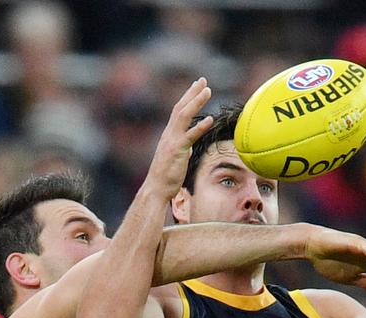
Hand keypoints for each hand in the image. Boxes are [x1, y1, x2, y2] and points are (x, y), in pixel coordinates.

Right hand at [145, 78, 212, 201]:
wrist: (156, 189)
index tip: (197, 86)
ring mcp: (172, 141)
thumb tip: (189, 147)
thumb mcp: (176, 159)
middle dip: (192, 93)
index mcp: (169, 135)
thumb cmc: (165, 178)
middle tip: (203, 80)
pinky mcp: (177, 150)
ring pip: (184, 116)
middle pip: (181, 107)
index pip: (178, 111)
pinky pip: (190, 136)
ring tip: (208, 91)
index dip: (188, 98)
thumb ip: (182, 149)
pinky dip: (200, 127)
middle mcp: (169, 134)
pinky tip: (210, 119)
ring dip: (196, 102)